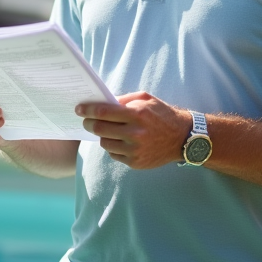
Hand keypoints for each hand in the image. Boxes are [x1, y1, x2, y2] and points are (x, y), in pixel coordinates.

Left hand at [77, 91, 191, 169]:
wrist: (182, 137)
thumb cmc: (161, 114)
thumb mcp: (145, 99)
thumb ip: (123, 99)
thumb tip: (101, 102)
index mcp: (137, 115)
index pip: (103, 113)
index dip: (88, 110)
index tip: (79, 109)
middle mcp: (135, 134)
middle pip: (100, 129)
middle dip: (89, 123)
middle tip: (86, 120)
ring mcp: (135, 150)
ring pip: (104, 143)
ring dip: (101, 136)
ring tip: (106, 130)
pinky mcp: (136, 163)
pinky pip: (114, 154)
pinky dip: (113, 147)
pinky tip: (119, 140)